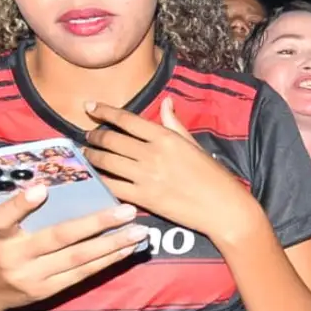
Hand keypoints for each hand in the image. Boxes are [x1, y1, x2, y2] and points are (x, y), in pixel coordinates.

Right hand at [0, 184, 146, 310]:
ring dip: (112, 244)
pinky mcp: (47, 291)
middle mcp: (15, 257)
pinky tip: (126, 249)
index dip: (22, 204)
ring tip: (138, 231)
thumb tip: (58, 189)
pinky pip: (82, 274)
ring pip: (78, 258)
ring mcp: (33, 277)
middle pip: (59, 238)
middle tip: (127, 211)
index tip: (42, 189)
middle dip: (96, 223)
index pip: (5, 218)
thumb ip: (22, 215)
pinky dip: (107, 260)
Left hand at [82, 98, 258, 241]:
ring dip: (91, 156)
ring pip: (105, 161)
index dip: (104, 111)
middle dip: (94, 136)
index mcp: (166, 137)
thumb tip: (166, 102)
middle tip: (88, 136)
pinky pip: (111, 186)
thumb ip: (175, 124)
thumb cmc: (214, 176)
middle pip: (111, 139)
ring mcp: (145, 176)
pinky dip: (98, 180)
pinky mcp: (142, 198)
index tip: (90, 106)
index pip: (127, 119)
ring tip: (86, 155)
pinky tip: (92, 178)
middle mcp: (152, 154)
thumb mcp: (195, 146)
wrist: (223, 208)